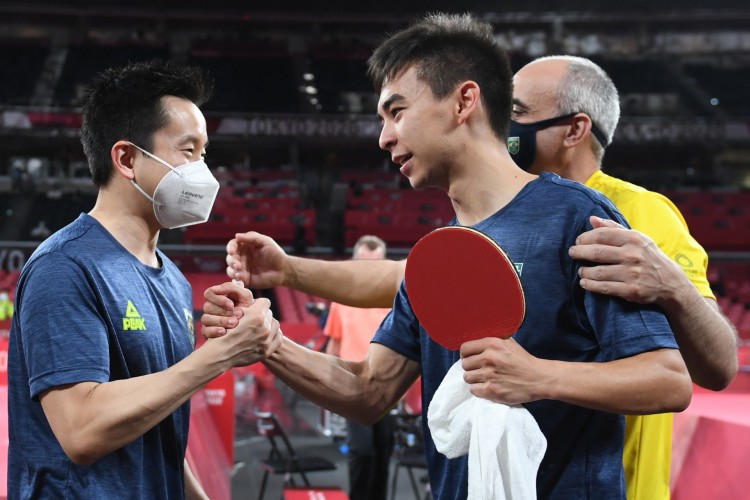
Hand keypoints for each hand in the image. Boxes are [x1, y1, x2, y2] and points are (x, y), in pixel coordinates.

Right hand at [201, 281, 254, 338]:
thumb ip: (238, 288)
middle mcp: (210, 307)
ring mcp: (208, 320)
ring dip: (221, 320)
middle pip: (207, 306)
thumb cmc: (247, 309)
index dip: (219, 299)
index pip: (209, 293)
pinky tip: (224, 332)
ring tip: (234, 324)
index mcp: (217, 297)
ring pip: (206, 318)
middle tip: (238, 315)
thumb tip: (234, 282)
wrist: (250, 326)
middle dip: (223, 311)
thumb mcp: (246, 297)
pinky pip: (205, 330)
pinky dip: (214, 330)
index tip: (232, 305)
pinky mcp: (207, 331)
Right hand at [205, 296, 282, 366]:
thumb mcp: (231, 313)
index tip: (253, 307)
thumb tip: (244, 287)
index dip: (258, 304)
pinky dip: (274, 335)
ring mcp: (266, 340)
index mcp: (256, 315)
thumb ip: (243, 303)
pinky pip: (278, 338)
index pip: (265, 302)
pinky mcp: (267, 351)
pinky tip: (266, 335)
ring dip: (269, 324)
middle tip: (254, 318)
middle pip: (270, 313)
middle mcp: (264, 328)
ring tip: (260, 326)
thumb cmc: (221, 332)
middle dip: (263, 314)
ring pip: (275, 324)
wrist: (218, 354)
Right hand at [226, 232, 289, 287]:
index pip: (233, 245)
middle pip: (230, 258)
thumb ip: (252, 238)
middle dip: (232, 261)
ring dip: (233, 271)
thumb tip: (236, 235)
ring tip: (240, 274)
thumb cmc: (275, 254)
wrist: (283, 270)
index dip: (230, 247)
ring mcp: (242, 269)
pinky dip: (235, 280)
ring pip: (230, 270)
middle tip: (238, 265)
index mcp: (245, 247)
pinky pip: (235, 281)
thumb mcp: (265, 242)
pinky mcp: (245, 279)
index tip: (232, 251)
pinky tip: (241, 279)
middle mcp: (242, 257)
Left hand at [460, 337, 547, 404]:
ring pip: (467, 377)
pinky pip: (473, 390)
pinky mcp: (492, 390)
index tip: (470, 358)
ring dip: (474, 379)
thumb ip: (491, 341)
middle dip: (471, 367)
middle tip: (480, 369)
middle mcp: (489, 358)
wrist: (539, 378)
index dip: (465, 354)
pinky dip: (478, 389)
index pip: (465, 348)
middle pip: (464, 364)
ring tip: (484, 378)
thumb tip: (474, 341)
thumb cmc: (523, 360)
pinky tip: (487, 386)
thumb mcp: (508, 343)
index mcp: (492, 344)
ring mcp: (490, 375)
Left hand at [568, 215, 684, 304]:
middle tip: (573, 253)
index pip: (602, 234)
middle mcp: (633, 255)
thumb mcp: (636, 238)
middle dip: (579, 252)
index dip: (585, 238)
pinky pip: (603, 287)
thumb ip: (613, 228)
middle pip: (597, 252)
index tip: (578, 241)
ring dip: (583, 272)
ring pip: (597, 272)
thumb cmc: (648, 256)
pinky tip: (584, 283)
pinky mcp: (631, 290)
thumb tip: (592, 219)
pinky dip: (590, 285)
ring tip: (580, 271)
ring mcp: (632, 273)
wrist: (671, 282)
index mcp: (633, 239)